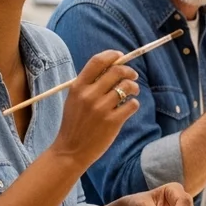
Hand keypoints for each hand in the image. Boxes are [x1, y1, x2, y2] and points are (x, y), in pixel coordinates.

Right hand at [54, 50, 139, 164]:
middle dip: (129, 71)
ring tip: (133, 91)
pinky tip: (128, 107)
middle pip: (117, 71)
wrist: (70, 151)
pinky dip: (134, 104)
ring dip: (134, 87)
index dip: (112, 55)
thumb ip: (89, 84)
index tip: (120, 56)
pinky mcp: (113, 121)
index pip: (97, 61)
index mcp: (78, 87)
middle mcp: (89, 95)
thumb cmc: (75, 123)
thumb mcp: (74, 99)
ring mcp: (101, 108)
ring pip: (128, 86)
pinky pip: (132, 104)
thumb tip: (112, 66)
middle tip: (133, 76)